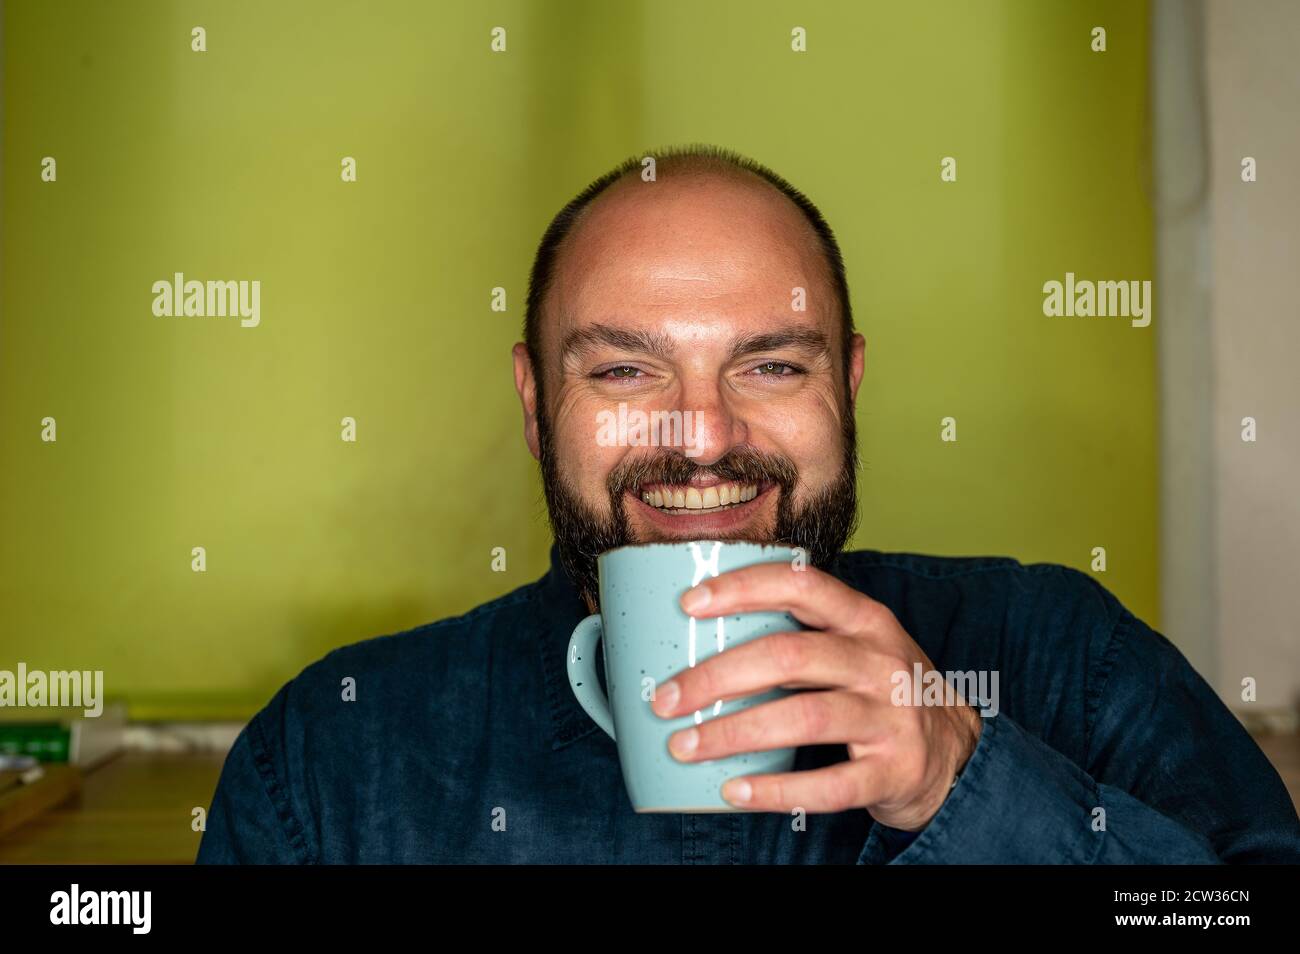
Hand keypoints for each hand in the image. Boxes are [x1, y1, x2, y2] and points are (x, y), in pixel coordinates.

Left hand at [650, 562, 983, 830]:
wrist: (955, 751)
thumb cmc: (878, 690)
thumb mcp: (854, 646)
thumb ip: (796, 634)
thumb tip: (697, 636)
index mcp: (864, 619)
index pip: (801, 587)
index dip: (743, 589)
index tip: (689, 604)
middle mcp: (880, 660)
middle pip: (789, 657)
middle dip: (716, 677)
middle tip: (665, 699)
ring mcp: (892, 716)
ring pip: (804, 718)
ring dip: (733, 732)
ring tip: (684, 745)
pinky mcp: (895, 769)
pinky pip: (829, 785)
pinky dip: (776, 790)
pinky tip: (733, 791)